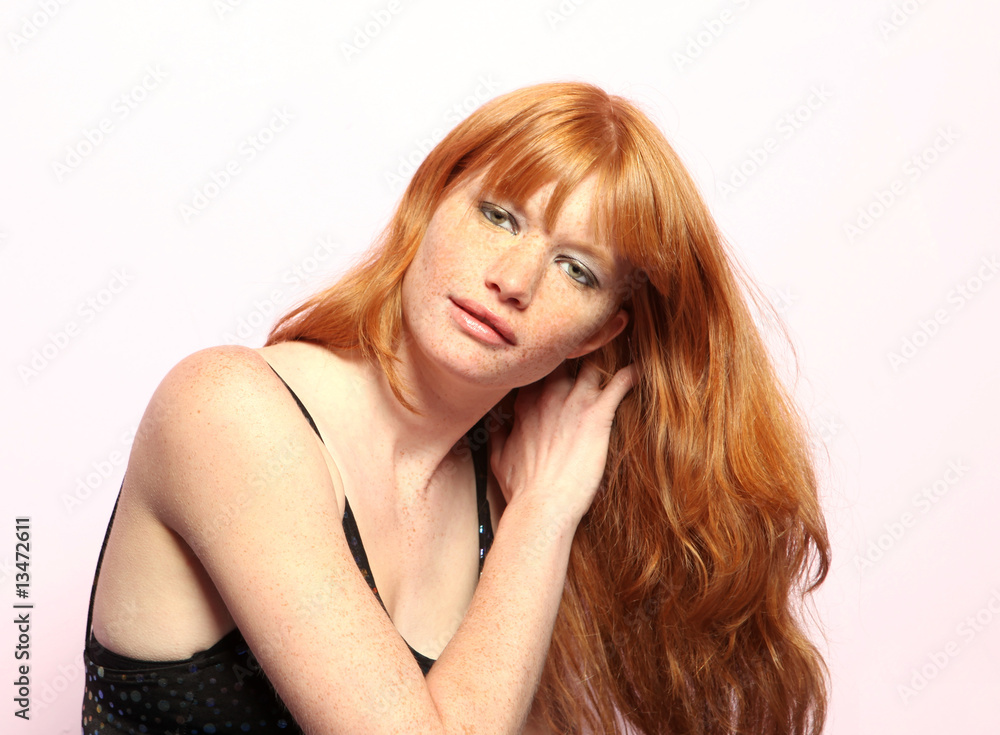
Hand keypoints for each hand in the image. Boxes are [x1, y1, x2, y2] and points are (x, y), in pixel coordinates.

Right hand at [488, 359, 637, 523]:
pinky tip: (639, 370)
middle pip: (565, 359)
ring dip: (605, 363)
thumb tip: (496, 423)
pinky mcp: (598, 414)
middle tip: (590, 355)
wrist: (541, 505)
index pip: (539, 369)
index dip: (550, 364)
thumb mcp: (498, 458)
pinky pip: (620, 382)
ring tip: (617, 358)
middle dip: (577, 355)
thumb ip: (499, 434)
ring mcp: (574, 402)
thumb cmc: (522, 487)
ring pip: (592, 364)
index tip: (559, 365)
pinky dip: (631, 375)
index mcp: (526, 404)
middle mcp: (548, 395)